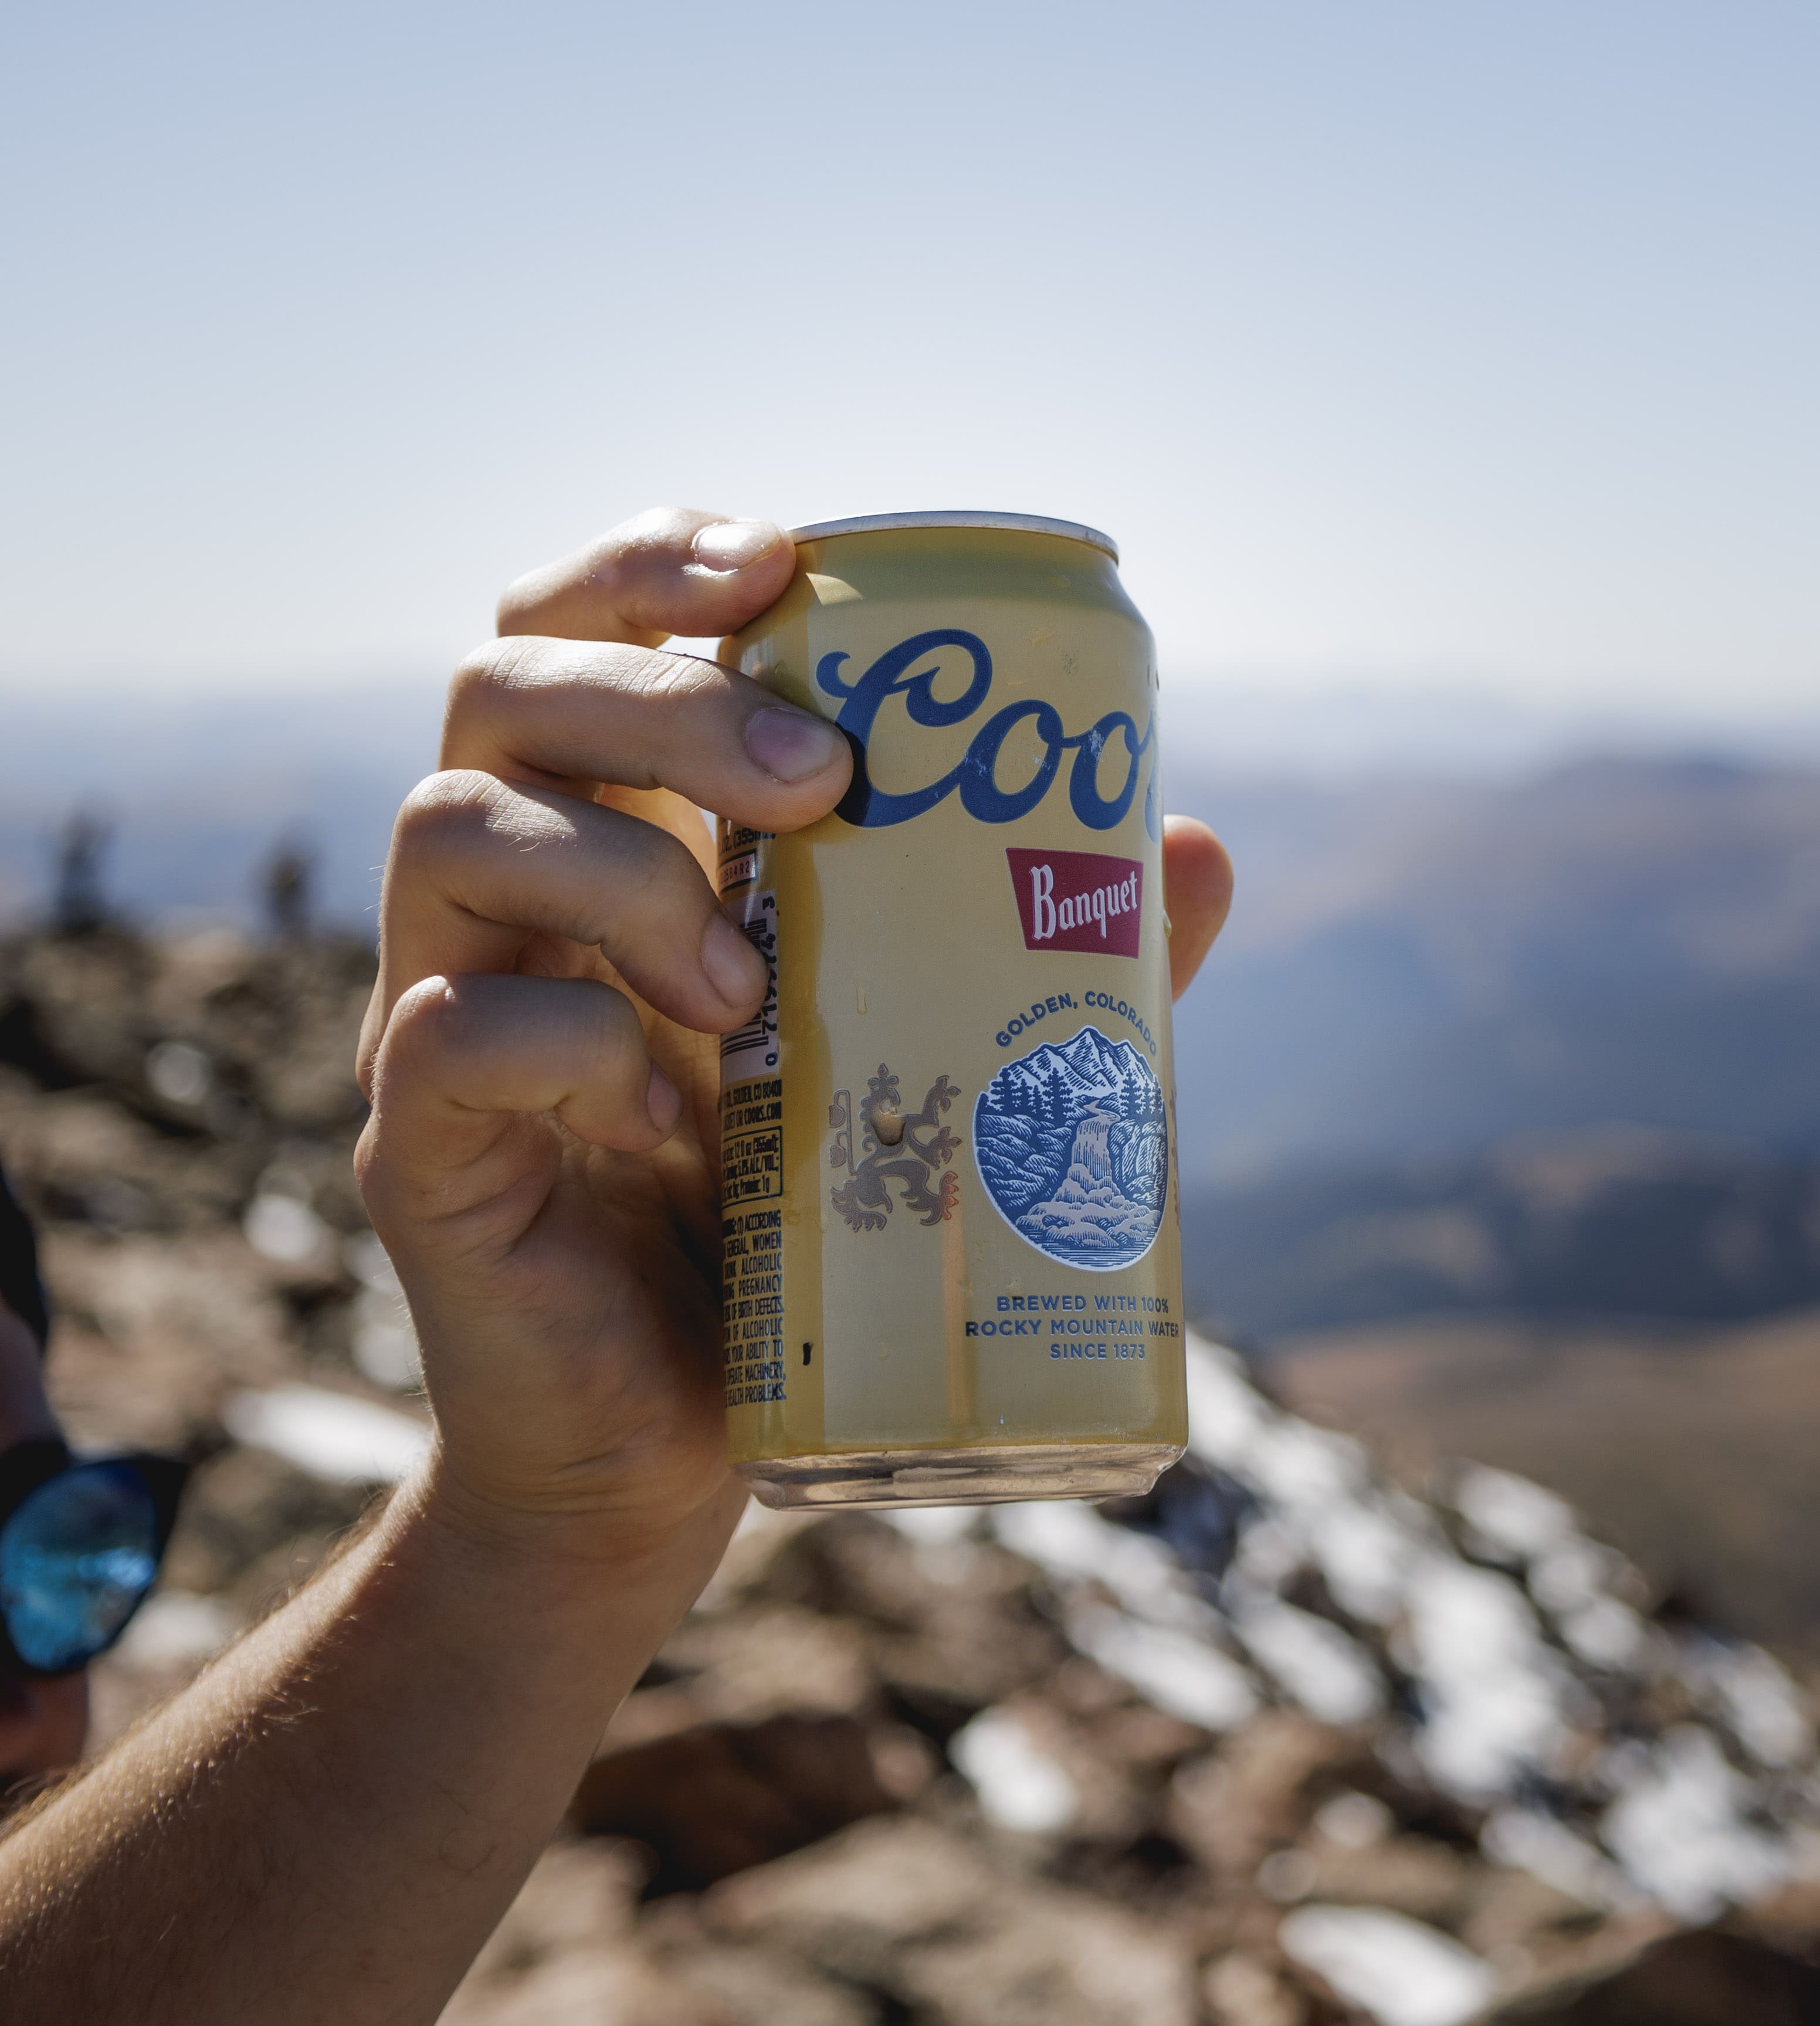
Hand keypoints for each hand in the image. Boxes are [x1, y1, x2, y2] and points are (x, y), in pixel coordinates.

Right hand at [354, 510, 1233, 1592]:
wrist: (672, 1464)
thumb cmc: (795, 1230)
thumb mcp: (916, 1063)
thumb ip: (1036, 958)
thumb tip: (1197, 849)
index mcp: (604, 832)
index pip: (568, 626)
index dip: (647, 561)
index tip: (775, 560)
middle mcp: (498, 898)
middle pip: (498, 686)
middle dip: (663, 696)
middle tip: (822, 779)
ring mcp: (433, 1011)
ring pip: (447, 828)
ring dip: (618, 869)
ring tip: (751, 985)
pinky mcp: (416, 1152)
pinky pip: (443, 1033)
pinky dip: (563, 1042)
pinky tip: (659, 1107)